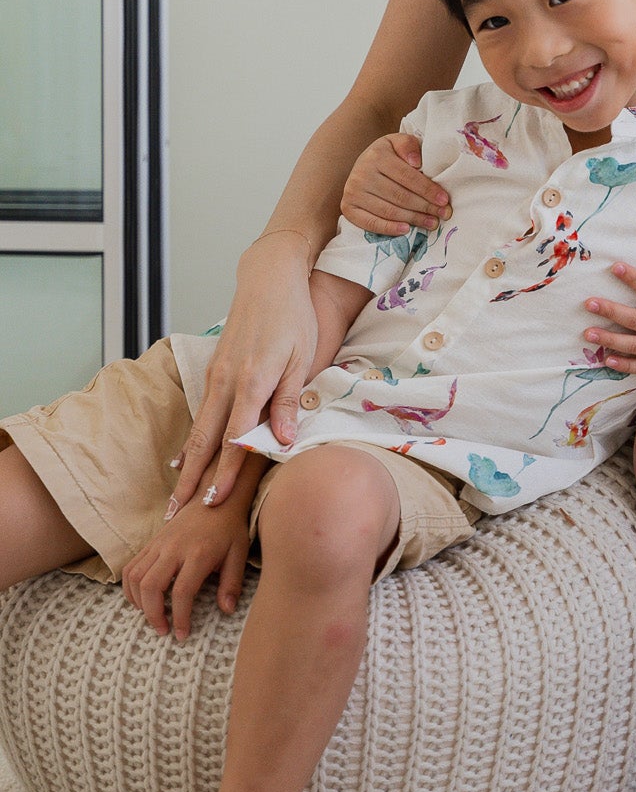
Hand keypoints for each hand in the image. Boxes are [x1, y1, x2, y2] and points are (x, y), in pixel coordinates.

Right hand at [122, 462, 256, 641]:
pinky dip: (130, 587)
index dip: (180, 617)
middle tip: (163, 630)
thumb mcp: (239, 554)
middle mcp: (174, 548)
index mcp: (199, 554)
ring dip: (138, 602)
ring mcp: (159, 544)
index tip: (183, 634)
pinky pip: (131, 566)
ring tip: (152, 616)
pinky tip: (141, 599)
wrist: (214, 494)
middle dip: (153, 614)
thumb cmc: (229, 527)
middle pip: (151, 586)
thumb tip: (227, 611)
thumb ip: (232, 583)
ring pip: (135, 577)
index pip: (182, 592)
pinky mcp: (151, 541)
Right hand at [169, 232, 317, 510]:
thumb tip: (281, 443)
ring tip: (177, 495)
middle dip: (192, 479)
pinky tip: (183, 458)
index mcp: (252, 380)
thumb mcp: (301, 358)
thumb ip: (289, 401)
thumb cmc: (294, 317)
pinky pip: (201, 411)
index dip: (224, 473)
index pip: (234, 438)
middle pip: (206, 440)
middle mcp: (227, 380)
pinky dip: (192, 439)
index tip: (214, 503)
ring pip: (199, 427)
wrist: (269, 278)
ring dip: (188, 464)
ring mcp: (217, 374)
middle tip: (177, 514)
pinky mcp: (215, 369)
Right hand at [340, 132, 449, 235]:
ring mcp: (352, 192)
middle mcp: (361, 173)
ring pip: (389, 211)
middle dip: (425, 207)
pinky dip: (389, 228)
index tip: (444, 200)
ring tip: (431, 223)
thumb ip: (409, 145)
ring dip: (413, 219)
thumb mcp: (399, 142)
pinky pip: (371, 223)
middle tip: (443, 214)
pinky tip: (406, 230)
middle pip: (400, 196)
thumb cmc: (389, 154)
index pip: (407, 177)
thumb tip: (416, 162)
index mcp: (377, 155)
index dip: (428, 190)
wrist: (364, 164)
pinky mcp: (348, 208)